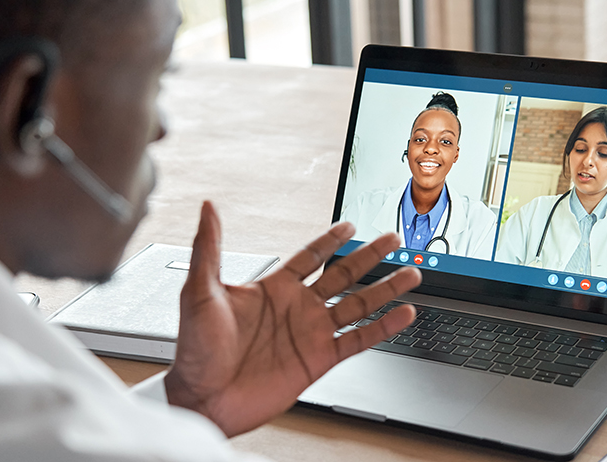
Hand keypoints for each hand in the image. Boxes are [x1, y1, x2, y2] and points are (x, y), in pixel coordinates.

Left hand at [164, 201, 420, 436]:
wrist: (202, 398)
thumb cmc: (194, 348)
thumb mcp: (200, 291)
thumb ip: (209, 248)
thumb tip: (207, 208)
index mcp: (273, 288)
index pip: (309, 257)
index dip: (330, 240)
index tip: (349, 225)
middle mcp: (297, 307)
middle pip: (343, 275)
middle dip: (369, 257)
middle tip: (392, 239)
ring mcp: (311, 333)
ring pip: (358, 305)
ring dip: (385, 289)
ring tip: (411, 273)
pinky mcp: (319, 359)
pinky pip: (358, 340)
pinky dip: (383, 328)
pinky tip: (402, 315)